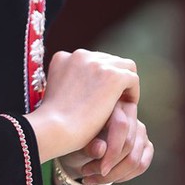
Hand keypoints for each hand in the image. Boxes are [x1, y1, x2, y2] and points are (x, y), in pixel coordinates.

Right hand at [25, 49, 139, 163]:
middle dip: (112, 78)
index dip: (97, 77)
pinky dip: (133, 92)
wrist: (54, 129)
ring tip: (123, 102)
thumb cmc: (52, 122)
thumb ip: (68, 84)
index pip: (89, 61)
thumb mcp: (55, 94)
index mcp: (62, 57)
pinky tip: (128, 107)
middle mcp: (79, 55)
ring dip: (124, 83)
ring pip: (123, 66)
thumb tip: (85, 88)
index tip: (99, 94)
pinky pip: (132, 79)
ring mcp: (97, 64)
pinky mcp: (113, 76)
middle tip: (115, 100)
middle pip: (107, 60)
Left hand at [60, 99, 153, 184]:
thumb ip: (89, 145)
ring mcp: (140, 130)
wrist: (80, 148)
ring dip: (113, 175)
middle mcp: (130, 114)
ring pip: (135, 160)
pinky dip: (124, 176)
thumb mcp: (78, 142)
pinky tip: (107, 178)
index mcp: (112, 104)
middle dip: (107, 166)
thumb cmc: (77, 140)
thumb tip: (101, 149)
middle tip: (85, 173)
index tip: (96, 169)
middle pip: (129, 144)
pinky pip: (141, 165)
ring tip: (91, 177)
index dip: (112, 150)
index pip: (121, 126)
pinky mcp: (146, 145)